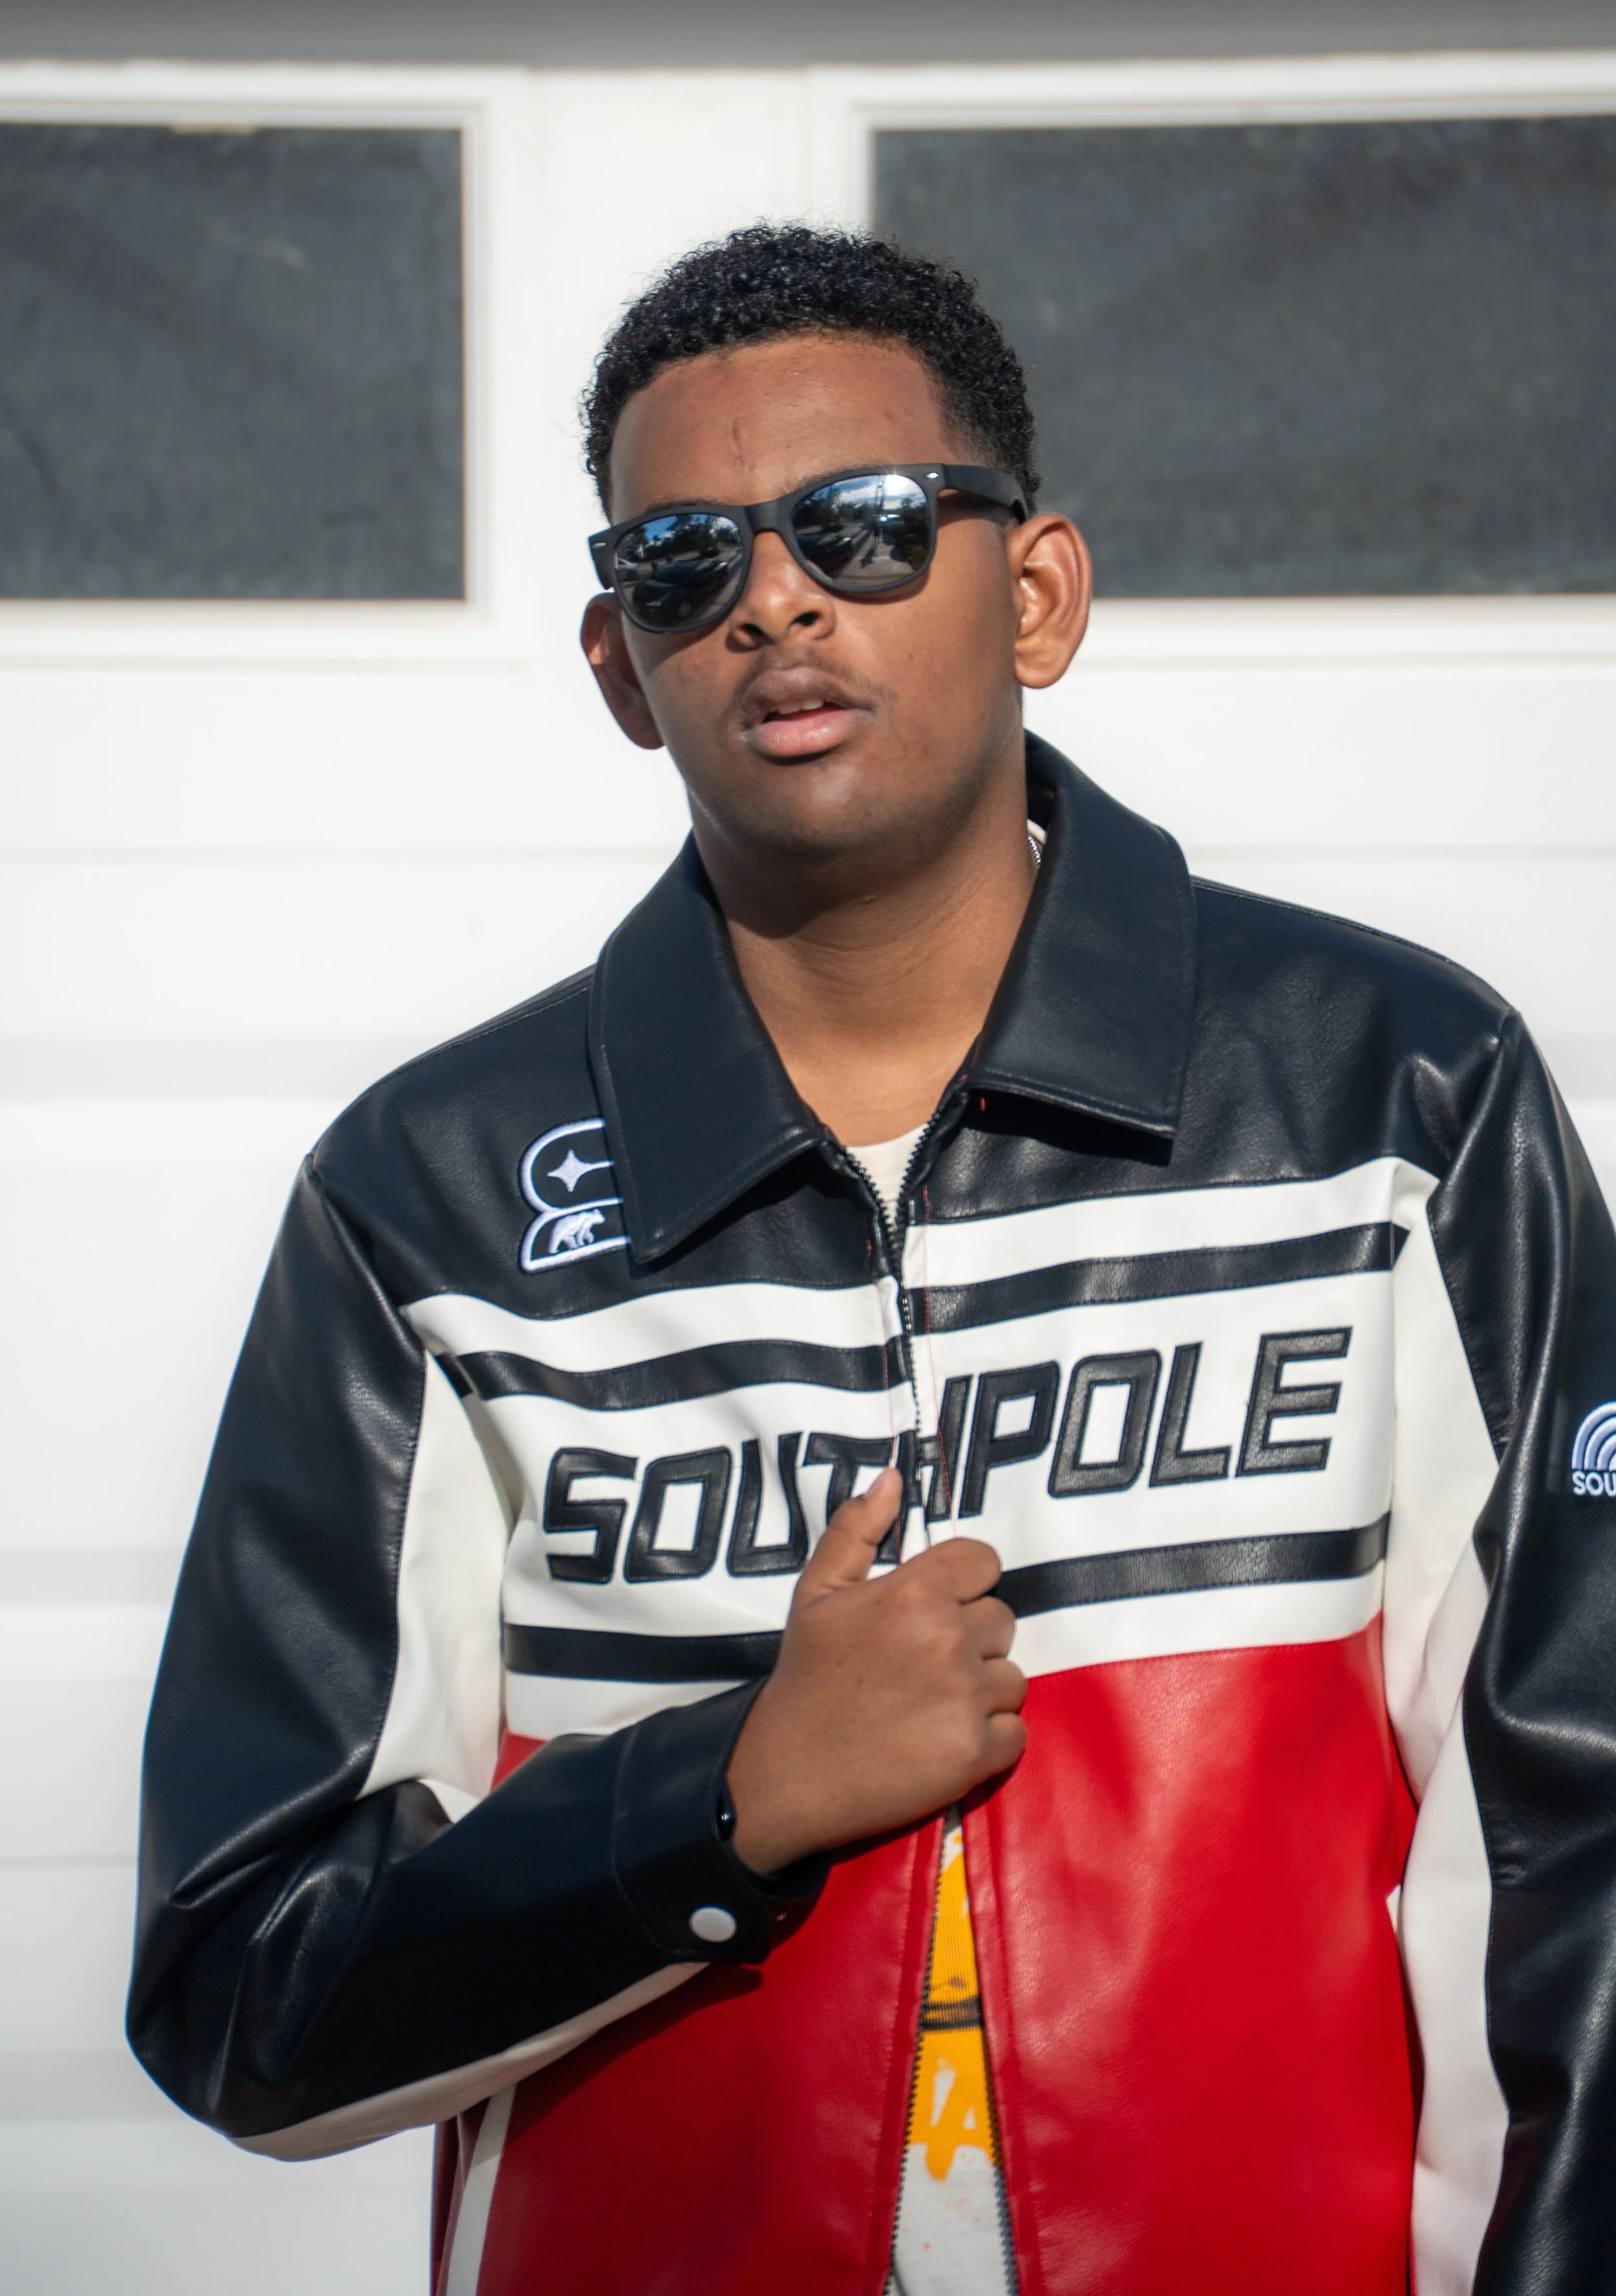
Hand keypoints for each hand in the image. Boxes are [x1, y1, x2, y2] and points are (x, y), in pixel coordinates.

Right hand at [725, 1467, 1027, 1872]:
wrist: (788, 1772)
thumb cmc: (805, 1678)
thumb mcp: (816, 1592)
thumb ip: (855, 1529)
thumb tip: (893, 1479)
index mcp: (914, 1591)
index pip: (986, 1562)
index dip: (964, 1585)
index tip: (936, 1610)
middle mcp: (948, 1638)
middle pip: (1002, 1620)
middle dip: (970, 1640)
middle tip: (922, 1666)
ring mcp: (966, 1697)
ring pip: (1012, 1677)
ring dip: (981, 1691)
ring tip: (930, 1706)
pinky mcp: (977, 1752)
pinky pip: (1015, 1732)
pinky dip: (988, 1740)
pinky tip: (942, 1740)